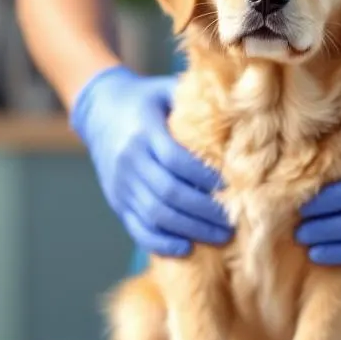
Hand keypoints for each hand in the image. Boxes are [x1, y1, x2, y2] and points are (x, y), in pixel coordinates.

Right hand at [71, 65, 231, 256]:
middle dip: (204, 210)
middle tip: (233, 219)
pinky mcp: (117, 202)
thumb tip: (240, 103)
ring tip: (220, 236)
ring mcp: (121, 184)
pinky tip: (185, 248)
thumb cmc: (145, 100)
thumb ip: (196, 98)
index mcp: (144, 131)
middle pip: (168, 192)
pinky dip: (161, 242)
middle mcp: (130, 160)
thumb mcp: (165, 91)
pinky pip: (137, 228)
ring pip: (155, 214)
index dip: (202, 175)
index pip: (174, 159)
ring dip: (190, 229)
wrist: (100, 111)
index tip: (228, 185)